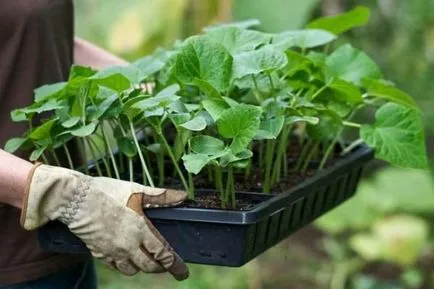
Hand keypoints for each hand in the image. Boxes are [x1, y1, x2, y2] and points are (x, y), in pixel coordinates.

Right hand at [20, 163, 188, 279]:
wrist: (75, 199)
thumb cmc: (107, 192)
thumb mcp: (137, 190)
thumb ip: (161, 196)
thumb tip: (183, 196)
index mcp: (140, 230)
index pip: (163, 254)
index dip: (175, 265)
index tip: (183, 273)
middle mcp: (128, 245)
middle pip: (149, 266)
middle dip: (160, 268)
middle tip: (167, 266)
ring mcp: (112, 251)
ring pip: (132, 270)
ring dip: (142, 267)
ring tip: (146, 260)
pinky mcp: (98, 252)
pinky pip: (115, 267)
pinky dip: (123, 265)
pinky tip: (125, 257)